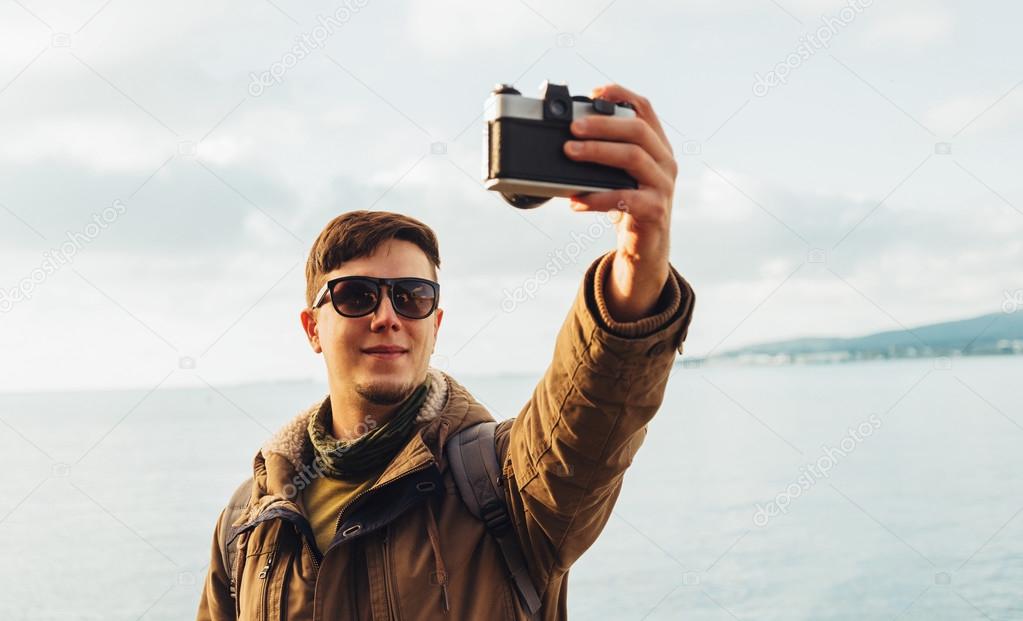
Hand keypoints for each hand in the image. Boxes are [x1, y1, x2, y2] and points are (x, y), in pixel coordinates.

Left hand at [563, 84, 676, 321]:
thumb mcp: (619, 175)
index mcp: (657, 146)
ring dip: (597, 152)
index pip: (645, 109)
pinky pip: (626, 198)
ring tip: (569, 152)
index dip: (621, 95)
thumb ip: (604, 155)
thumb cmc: (627, 205)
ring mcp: (663, 185)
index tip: (594, 92)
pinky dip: (598, 198)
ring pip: (633, 158)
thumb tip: (564, 141)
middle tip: (572, 127)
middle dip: (603, 124)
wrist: (645, 248)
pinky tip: (576, 200)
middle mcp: (665, 161)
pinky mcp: (656, 210)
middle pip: (637, 130)